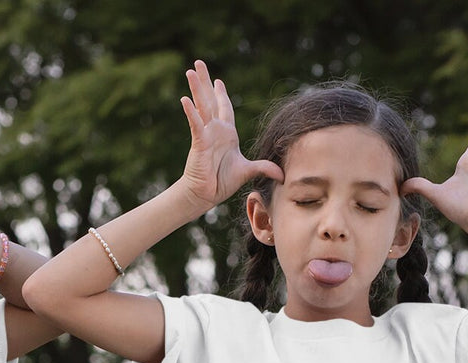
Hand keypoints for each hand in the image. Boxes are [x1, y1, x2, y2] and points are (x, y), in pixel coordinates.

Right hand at [177, 60, 282, 210]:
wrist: (206, 194)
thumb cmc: (222, 182)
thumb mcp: (248, 170)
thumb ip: (264, 168)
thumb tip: (283, 175)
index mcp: (226, 133)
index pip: (223, 108)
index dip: (221, 94)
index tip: (217, 81)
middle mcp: (215, 130)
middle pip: (209, 99)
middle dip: (205, 81)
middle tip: (199, 63)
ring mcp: (206, 134)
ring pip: (201, 106)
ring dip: (196, 88)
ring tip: (190, 71)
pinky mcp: (199, 142)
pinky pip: (195, 124)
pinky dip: (191, 112)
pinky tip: (185, 99)